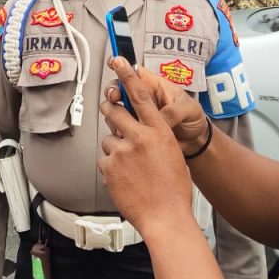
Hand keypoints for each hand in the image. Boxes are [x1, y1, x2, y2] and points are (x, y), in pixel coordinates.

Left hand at [99, 58, 195, 236]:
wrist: (165, 218)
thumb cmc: (174, 189)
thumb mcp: (172, 153)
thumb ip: (155, 136)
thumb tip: (141, 128)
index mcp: (159, 131)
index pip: (141, 95)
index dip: (128, 75)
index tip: (118, 60)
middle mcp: (139, 137)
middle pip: (114, 112)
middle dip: (111, 112)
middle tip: (112, 115)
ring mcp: (121, 152)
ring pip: (108, 140)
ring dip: (115, 149)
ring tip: (131, 169)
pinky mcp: (109, 168)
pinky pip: (105, 160)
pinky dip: (111, 168)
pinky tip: (125, 180)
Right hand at [104, 59, 208, 156]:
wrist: (194, 140)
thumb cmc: (192, 118)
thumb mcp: (188, 109)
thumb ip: (173, 112)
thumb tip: (160, 118)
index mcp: (154, 85)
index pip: (134, 71)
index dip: (121, 64)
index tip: (114, 62)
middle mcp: (142, 97)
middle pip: (118, 87)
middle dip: (112, 90)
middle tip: (115, 96)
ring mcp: (136, 113)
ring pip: (115, 107)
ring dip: (112, 110)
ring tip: (119, 115)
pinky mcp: (134, 128)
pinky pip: (119, 125)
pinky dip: (117, 127)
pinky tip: (122, 129)